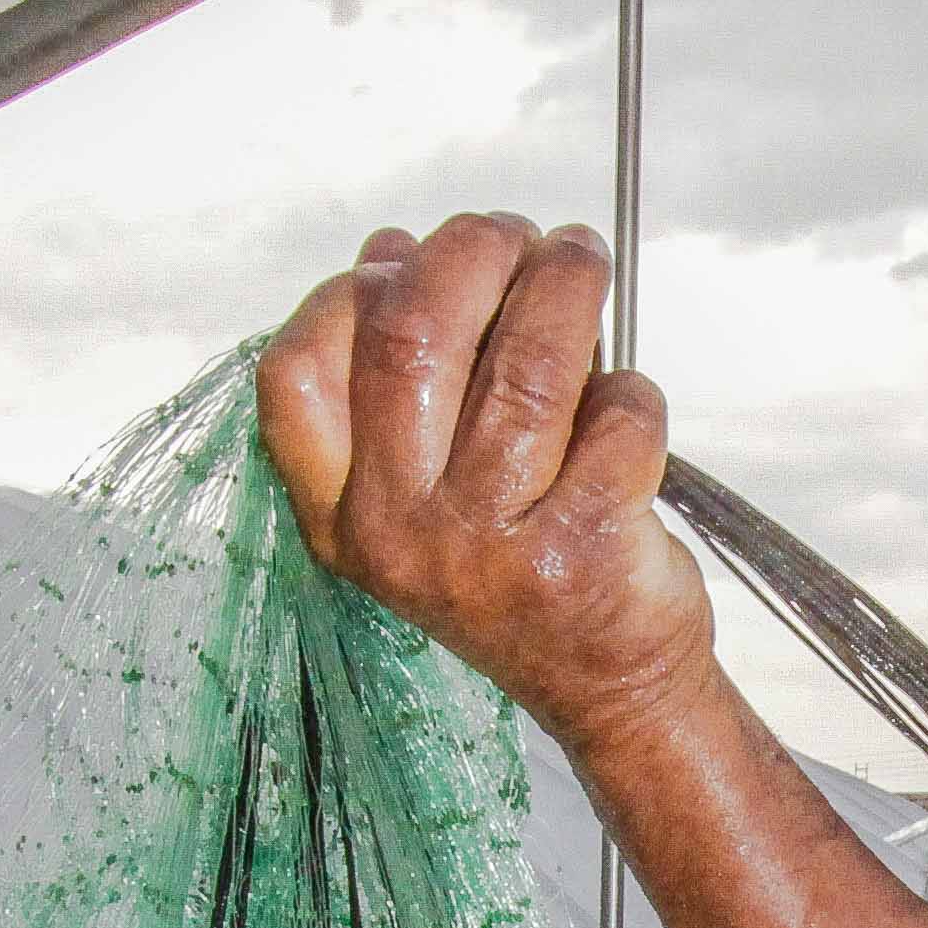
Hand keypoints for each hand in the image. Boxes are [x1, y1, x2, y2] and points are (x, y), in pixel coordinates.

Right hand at [257, 215, 714, 747]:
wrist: (608, 690)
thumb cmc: (516, 568)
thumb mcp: (422, 492)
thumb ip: (397, 381)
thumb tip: (390, 253)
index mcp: (341, 515)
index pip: (295, 375)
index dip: (348, 294)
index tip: (402, 261)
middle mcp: (400, 534)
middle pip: (410, 338)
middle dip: (470, 254)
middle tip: (517, 236)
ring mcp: (489, 547)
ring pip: (525, 364)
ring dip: (563, 285)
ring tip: (580, 261)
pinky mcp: (582, 551)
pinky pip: (615, 415)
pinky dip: (631, 388)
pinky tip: (625, 404)